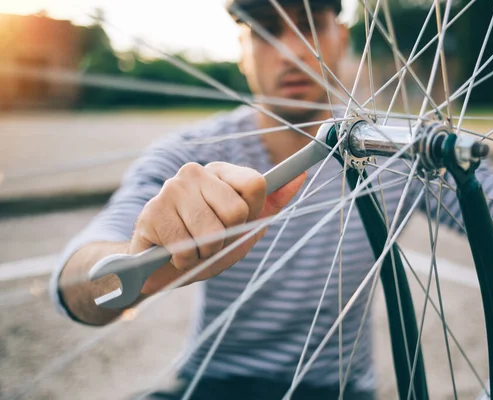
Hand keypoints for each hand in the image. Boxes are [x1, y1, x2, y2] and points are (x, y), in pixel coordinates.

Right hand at [129, 161, 305, 294]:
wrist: (160, 268)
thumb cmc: (206, 244)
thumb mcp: (244, 226)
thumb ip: (272, 203)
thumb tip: (300, 176)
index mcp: (221, 173)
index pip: (256, 184)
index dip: (251, 213)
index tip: (236, 222)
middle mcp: (195, 172)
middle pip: (237, 211)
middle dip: (227, 238)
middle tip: (210, 240)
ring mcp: (171, 189)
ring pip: (211, 234)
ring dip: (205, 253)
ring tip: (192, 248)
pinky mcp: (151, 212)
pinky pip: (185, 248)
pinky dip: (185, 261)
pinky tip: (174, 254)